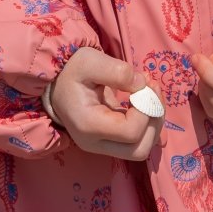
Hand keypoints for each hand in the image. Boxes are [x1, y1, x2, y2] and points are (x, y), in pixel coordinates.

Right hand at [49, 48, 164, 160]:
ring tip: (151, 93)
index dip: (145, 109)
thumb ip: (117, 71)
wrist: (58, 83)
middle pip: (139, 150)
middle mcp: (95, 143)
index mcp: (88, 125)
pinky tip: (146, 99)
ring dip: (154, 122)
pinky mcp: (110, 141)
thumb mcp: (89, 61)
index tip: (143, 84)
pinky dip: (148, 122)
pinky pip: (137, 141)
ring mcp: (102, 146)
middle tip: (152, 91)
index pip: (130, 131)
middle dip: (154, 120)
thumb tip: (142, 85)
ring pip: (141, 149)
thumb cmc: (72, 71)